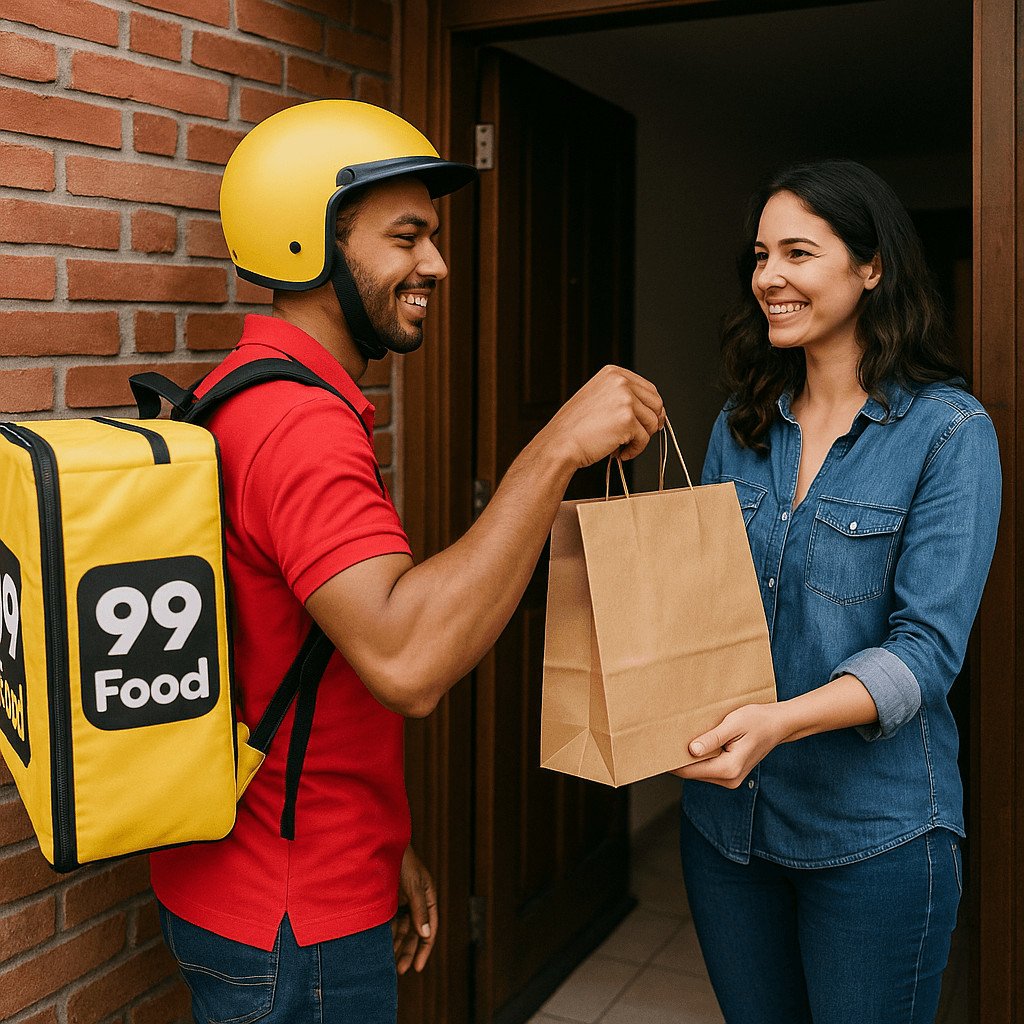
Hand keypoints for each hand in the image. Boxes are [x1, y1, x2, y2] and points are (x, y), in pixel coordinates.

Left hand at [393, 845, 437, 974]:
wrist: (381, 842)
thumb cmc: (401, 859)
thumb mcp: (414, 884)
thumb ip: (419, 909)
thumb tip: (426, 934)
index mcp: (428, 896)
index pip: (429, 928)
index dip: (424, 949)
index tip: (417, 967)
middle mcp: (416, 901)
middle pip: (415, 932)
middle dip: (409, 951)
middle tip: (400, 970)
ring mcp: (402, 900)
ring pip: (402, 929)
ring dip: (397, 944)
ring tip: (388, 961)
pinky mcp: (389, 899)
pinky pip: (390, 921)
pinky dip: (387, 933)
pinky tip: (380, 945)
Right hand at [537, 365, 664, 469]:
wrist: (560, 443)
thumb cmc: (574, 427)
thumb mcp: (598, 399)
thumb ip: (622, 399)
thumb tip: (651, 411)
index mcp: (613, 373)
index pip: (649, 389)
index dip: (651, 409)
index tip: (647, 422)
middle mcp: (620, 382)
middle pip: (656, 404)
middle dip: (650, 423)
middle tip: (636, 437)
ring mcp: (625, 399)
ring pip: (652, 422)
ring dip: (641, 438)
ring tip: (622, 446)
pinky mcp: (627, 420)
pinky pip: (644, 439)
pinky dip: (635, 450)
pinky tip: (619, 452)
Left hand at [672, 702, 788, 788]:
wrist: (778, 724)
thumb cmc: (758, 720)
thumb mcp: (733, 725)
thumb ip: (712, 739)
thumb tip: (692, 750)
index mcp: (729, 768)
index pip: (690, 771)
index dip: (671, 763)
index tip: (657, 752)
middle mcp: (729, 779)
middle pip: (693, 773)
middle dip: (679, 760)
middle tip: (662, 743)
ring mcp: (731, 779)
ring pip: (700, 772)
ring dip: (689, 759)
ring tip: (676, 741)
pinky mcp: (731, 773)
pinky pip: (708, 768)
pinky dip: (699, 759)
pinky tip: (694, 745)